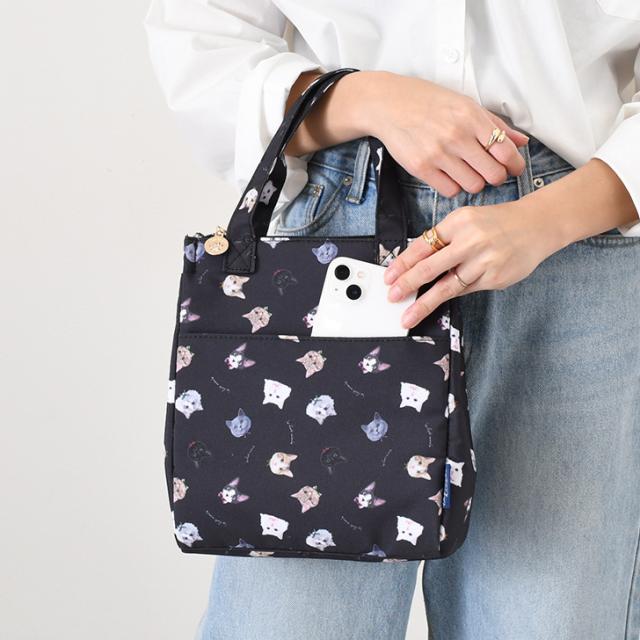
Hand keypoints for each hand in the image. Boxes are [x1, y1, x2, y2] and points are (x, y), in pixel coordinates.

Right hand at [285, 70, 528, 195]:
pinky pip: (450, 191)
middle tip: (490, 172)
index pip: (505, 151)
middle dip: (496, 177)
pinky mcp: (421, 168)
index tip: (513, 168)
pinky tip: (450, 175)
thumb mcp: (465, 104)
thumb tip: (521, 142)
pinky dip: (454, 187)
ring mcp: (437, 154)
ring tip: (467, 172)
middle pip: (493, 174)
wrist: (388, 104)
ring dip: (474, 183)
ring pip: (473, 186)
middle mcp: (456, 136)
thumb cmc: (428, 102)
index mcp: (471, 117)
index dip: (514, 165)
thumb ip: (494, 125)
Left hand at [383, 201, 561, 328]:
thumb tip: (415, 262)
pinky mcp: (495, 278)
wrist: (537, 226)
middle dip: (407, 284)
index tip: (389, 277)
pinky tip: (438, 301)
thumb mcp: (467, 220)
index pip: (423, 246)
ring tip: (408, 316)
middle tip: (392, 296)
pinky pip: (466, 290)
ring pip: (447, 287)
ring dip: (424, 303)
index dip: (403, 264)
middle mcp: (471, 241)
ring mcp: (484, 261)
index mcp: (459, 222)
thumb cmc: (497, 223)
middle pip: (430, 268)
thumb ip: (444, 238)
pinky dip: (451, 295)